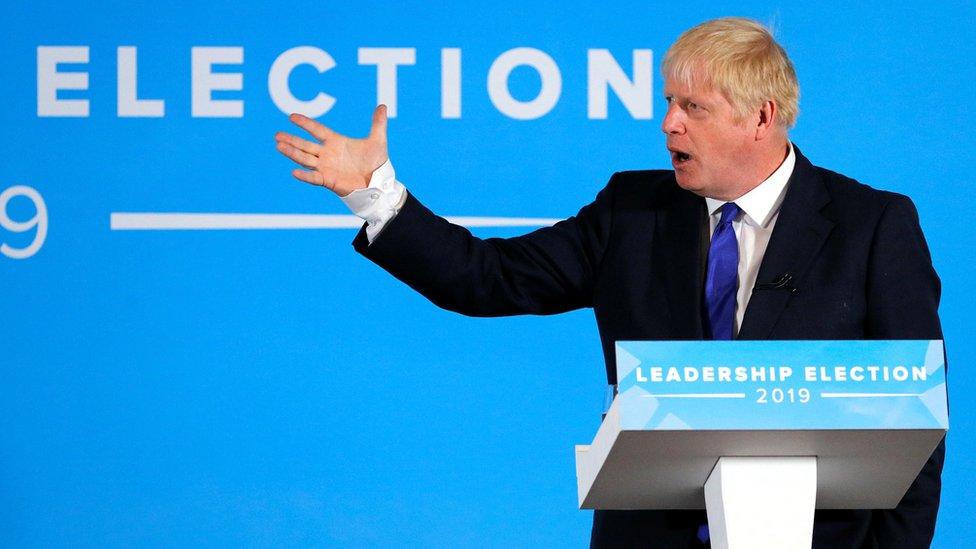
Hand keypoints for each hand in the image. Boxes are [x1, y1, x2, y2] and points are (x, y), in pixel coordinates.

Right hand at [274, 105, 388, 195]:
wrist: (378, 183)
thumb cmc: (377, 163)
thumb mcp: (378, 141)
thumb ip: (378, 124)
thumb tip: (382, 106)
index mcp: (336, 142)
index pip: (317, 130)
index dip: (305, 123)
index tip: (291, 116)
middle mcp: (328, 154)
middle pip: (306, 145)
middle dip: (292, 140)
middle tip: (277, 135)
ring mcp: (327, 167)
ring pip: (305, 159)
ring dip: (292, 153)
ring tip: (279, 146)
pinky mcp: (329, 180)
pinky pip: (314, 178)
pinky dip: (305, 176)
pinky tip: (294, 172)